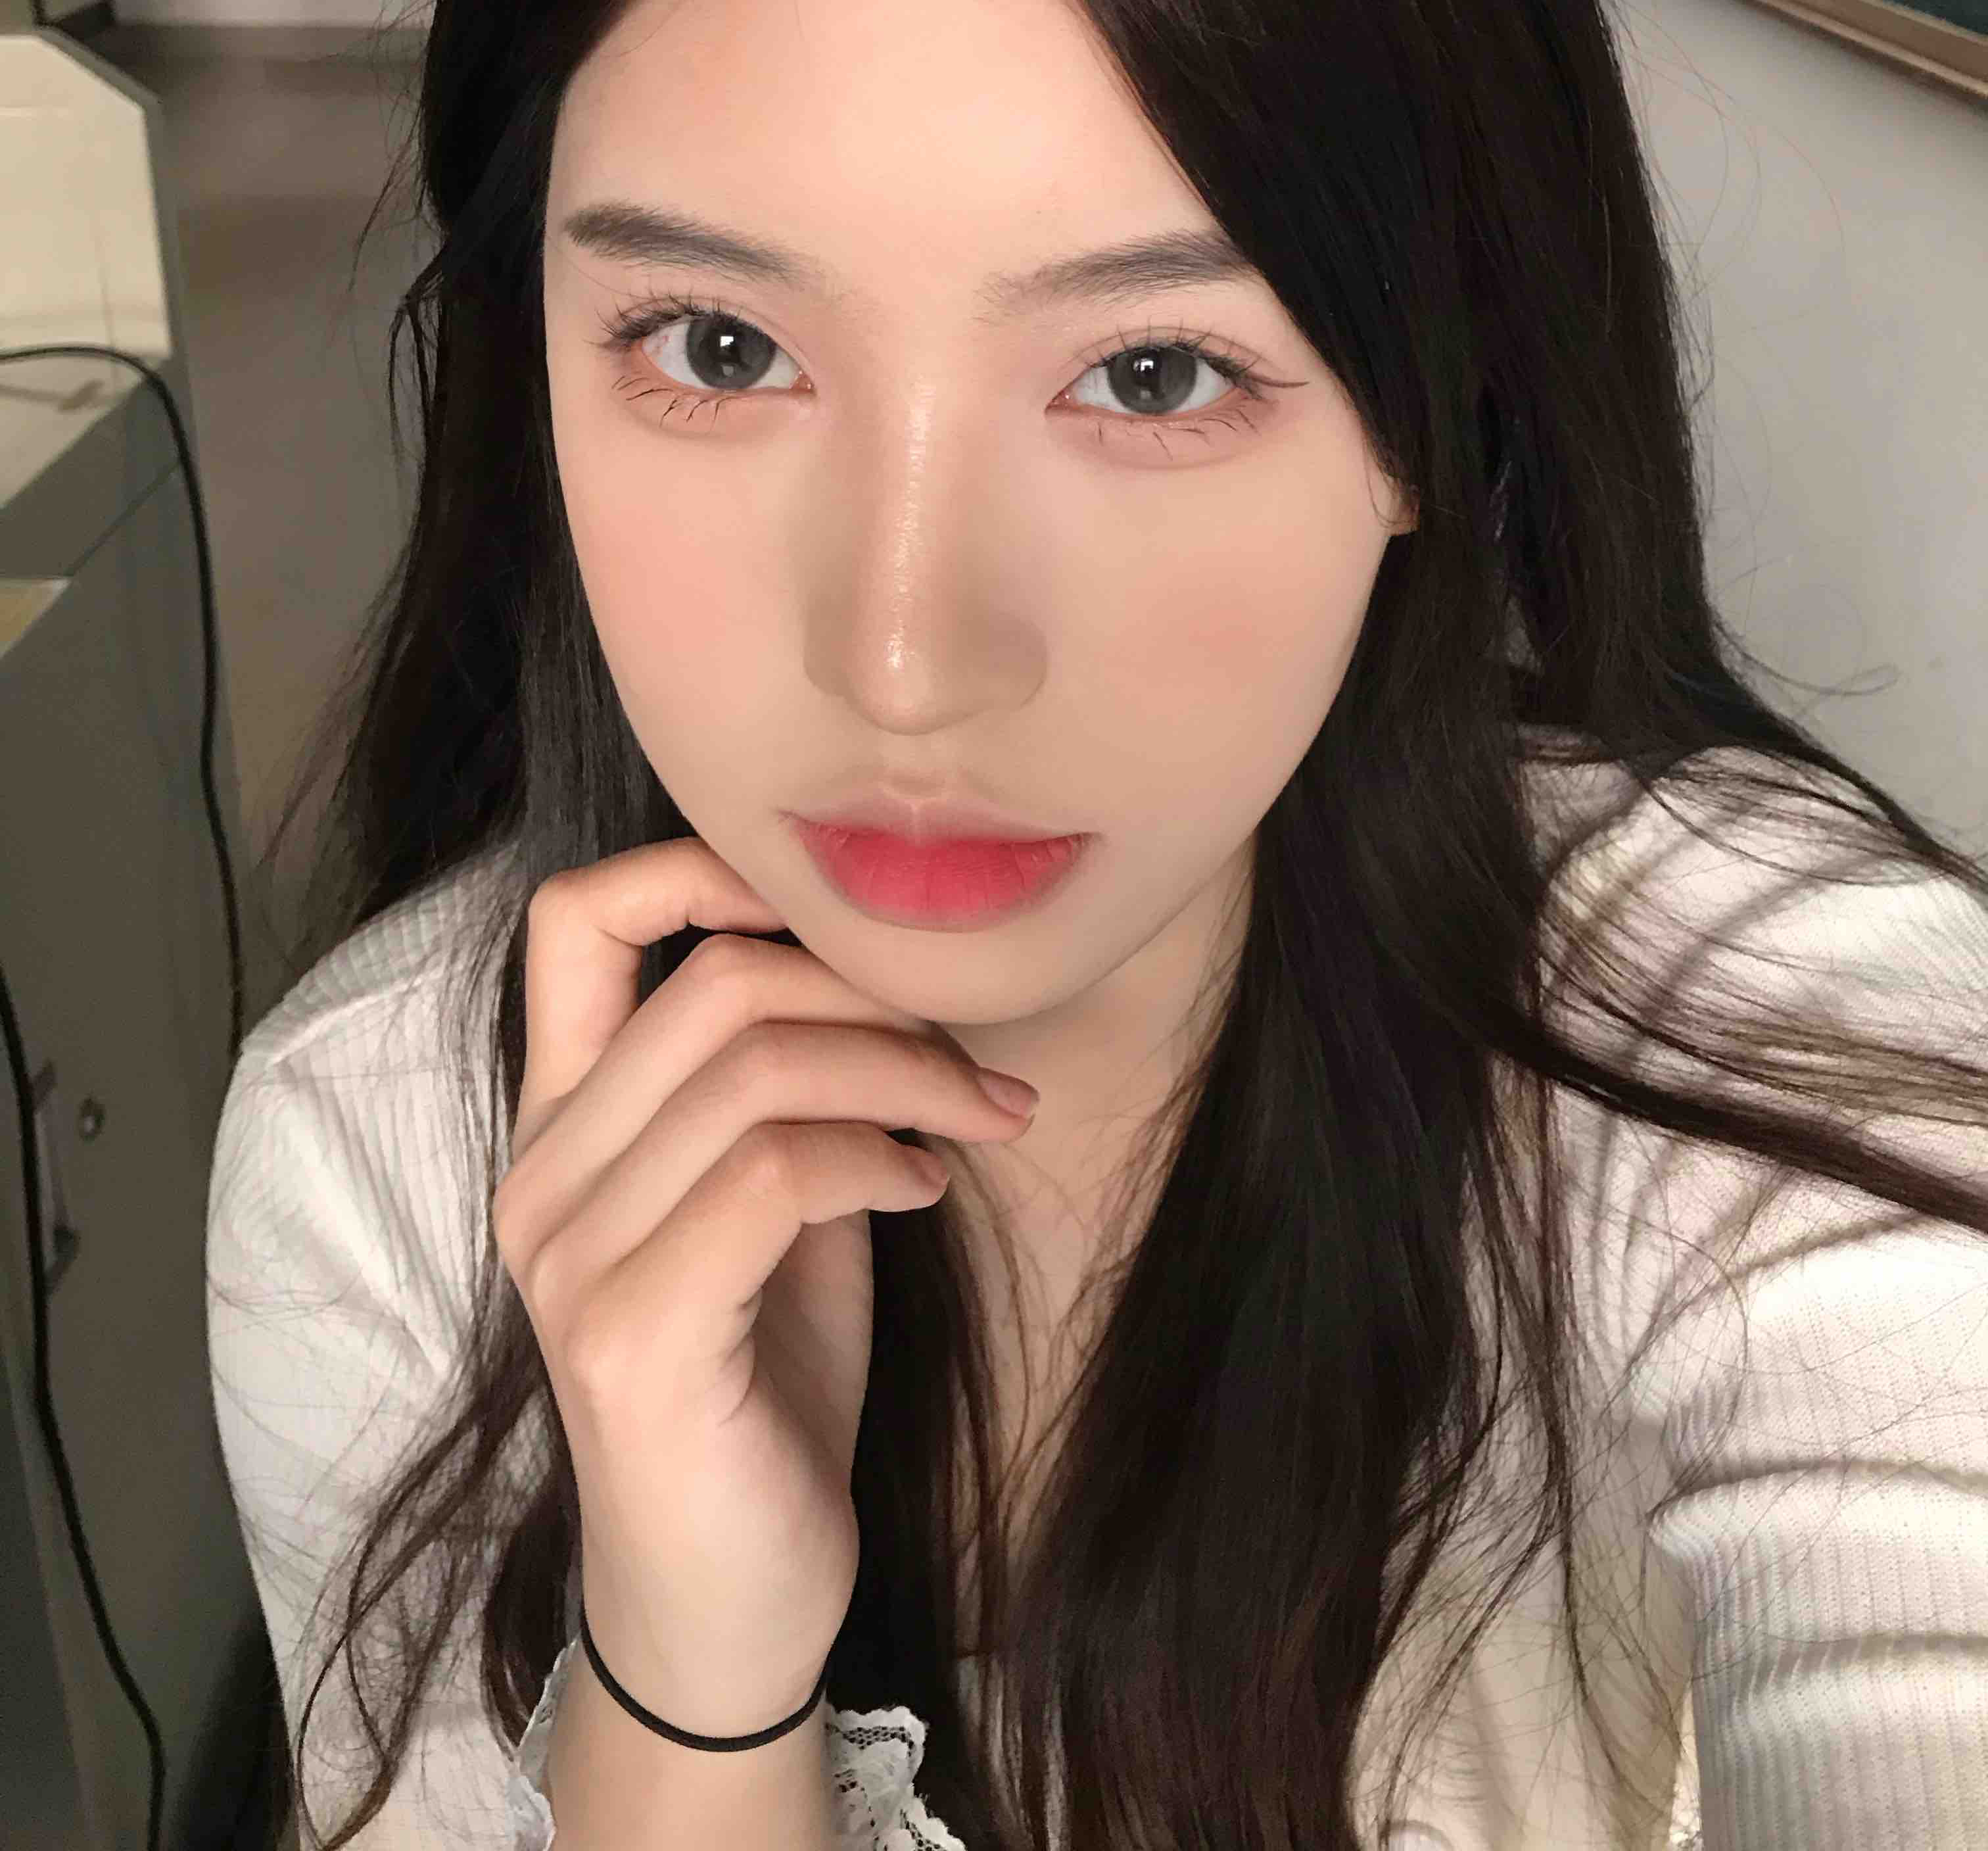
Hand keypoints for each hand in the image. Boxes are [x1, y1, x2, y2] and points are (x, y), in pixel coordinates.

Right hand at [491, 836, 1037, 1736]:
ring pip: (757, 1067)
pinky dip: (881, 1156)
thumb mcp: (774, 1212)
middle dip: (873, 994)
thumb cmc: (762, 1393)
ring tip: (979, 1117)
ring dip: (907, 1073)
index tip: (830, 912)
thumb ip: (786, 1094)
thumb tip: (885, 977)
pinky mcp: (632, 1335)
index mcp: (560, 1128)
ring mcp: (573, 1259)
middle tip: (973, 1056)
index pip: (572, 922)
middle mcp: (540, 1178)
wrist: (726, 1606)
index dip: (694, 870)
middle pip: (714, 983)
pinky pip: (777, 1172)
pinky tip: (929, 1190)